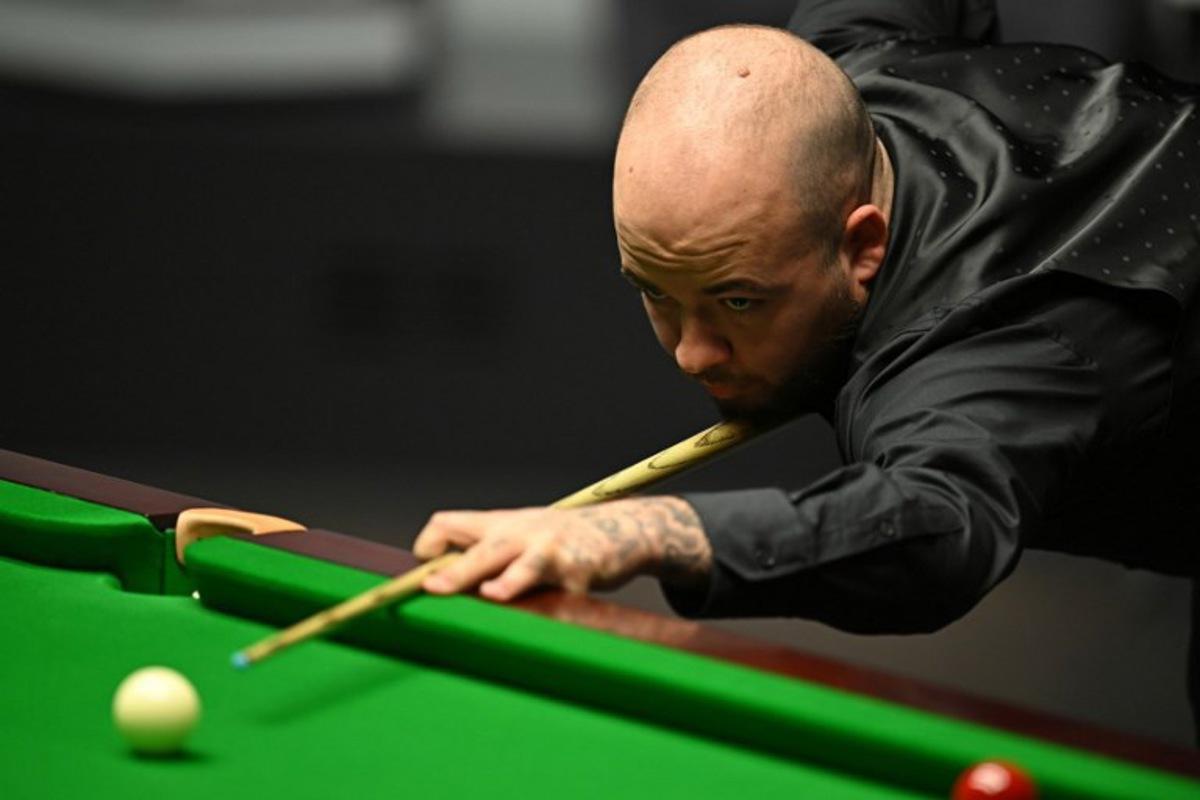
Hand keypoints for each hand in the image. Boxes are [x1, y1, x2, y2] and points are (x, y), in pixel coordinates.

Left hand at [412, 496, 711, 601]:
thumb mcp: (519, 535)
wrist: (621, 529)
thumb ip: (484, 553)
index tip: (423, 577)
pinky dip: (559, 609)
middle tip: (434, 587)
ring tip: (495, 593)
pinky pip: (564, 597)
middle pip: (485, 550)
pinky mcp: (581, 575)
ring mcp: (554, 552)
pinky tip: (562, 613)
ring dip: (510, 581)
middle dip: (459, 571)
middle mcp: (523, 533)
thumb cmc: (560, 539)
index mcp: (500, 524)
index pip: (450, 524)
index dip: (430, 546)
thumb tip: (440, 582)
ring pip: (527, 567)